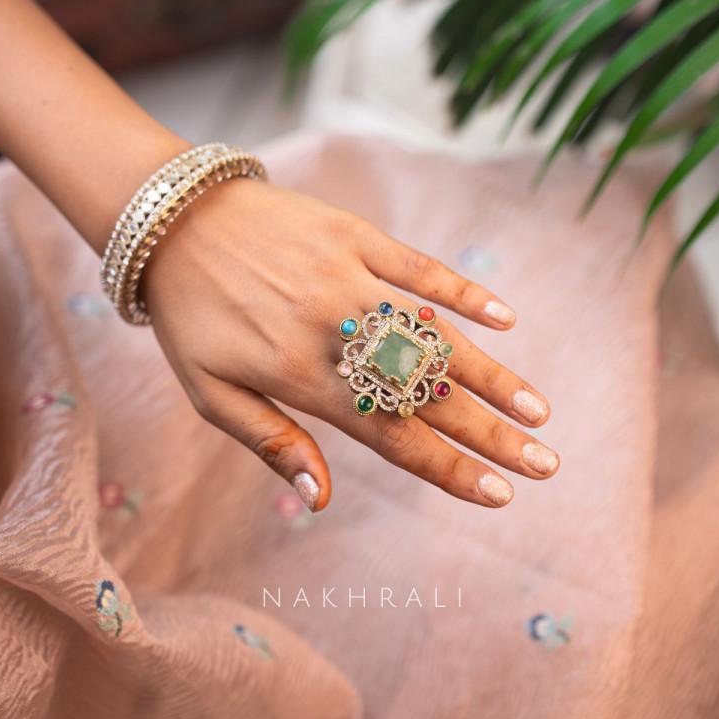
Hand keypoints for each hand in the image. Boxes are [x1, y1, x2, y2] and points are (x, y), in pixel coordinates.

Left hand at [143, 178, 559, 511]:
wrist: (173, 220)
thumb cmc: (189, 316)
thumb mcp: (209, 393)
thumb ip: (269, 443)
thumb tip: (321, 498)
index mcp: (300, 377)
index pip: (392, 436)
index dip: (448, 468)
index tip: (499, 494)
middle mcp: (335, 333)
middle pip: (428, 394)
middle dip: (492, 435)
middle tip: (545, 462)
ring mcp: (350, 280)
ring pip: (435, 335)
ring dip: (492, 374)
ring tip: (538, 409)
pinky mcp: (355, 236)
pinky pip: (419, 266)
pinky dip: (462, 292)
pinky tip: (505, 318)